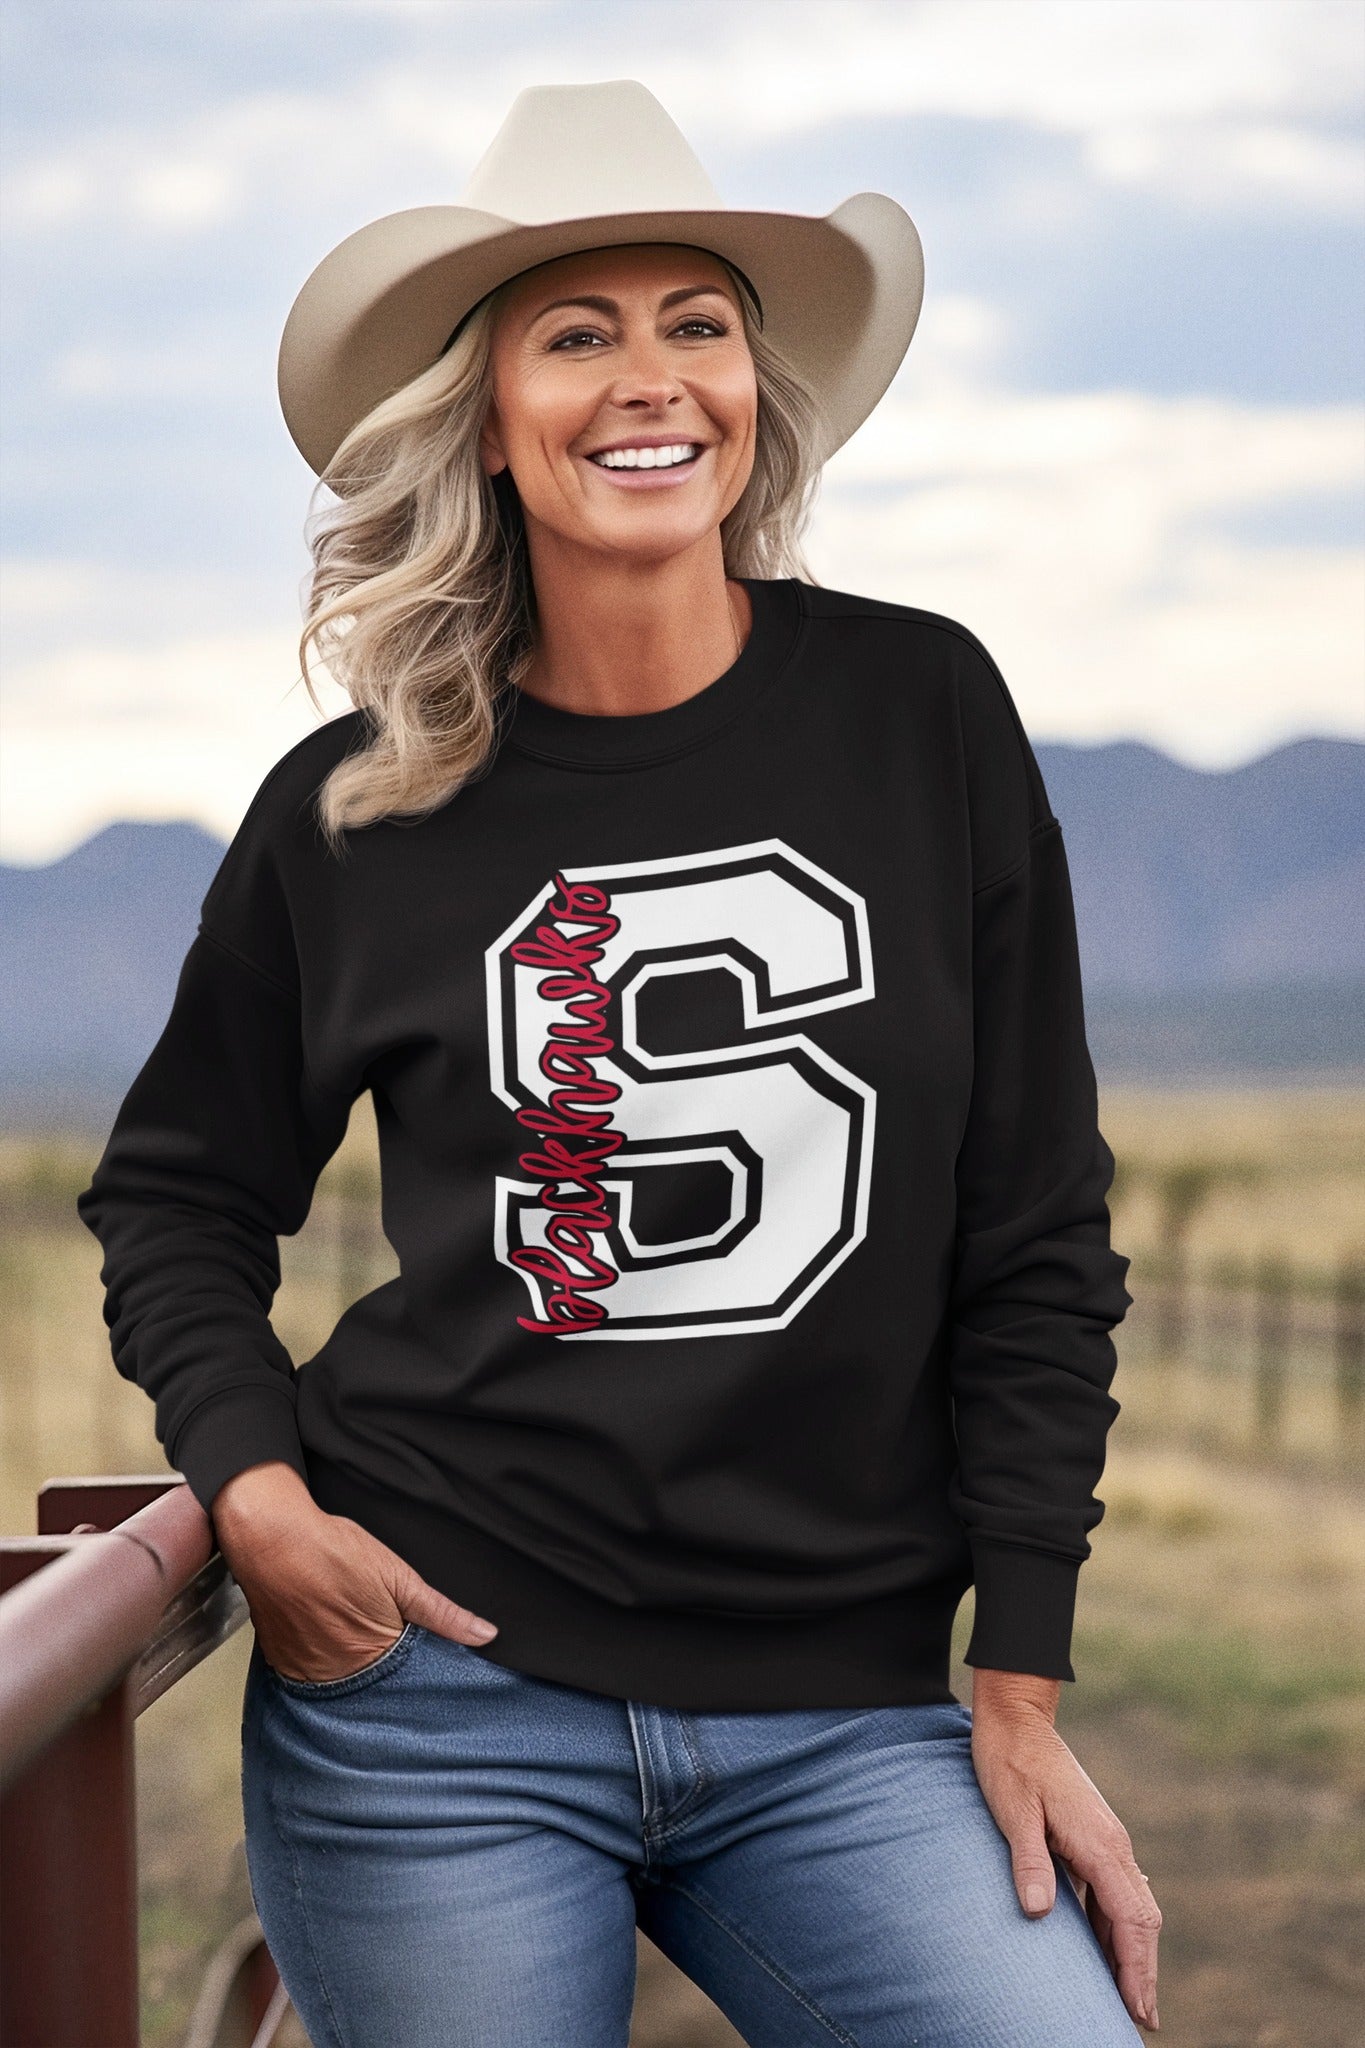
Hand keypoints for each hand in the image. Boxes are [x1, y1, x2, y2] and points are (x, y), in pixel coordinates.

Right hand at [210, 1460, 498, 1682]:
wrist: (272, 1538)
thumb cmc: (335, 1552)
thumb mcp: (399, 1578)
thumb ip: (442, 1614)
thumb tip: (486, 1635)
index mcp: (373, 1659)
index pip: (406, 1680)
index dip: (412, 1660)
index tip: (409, 1644)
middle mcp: (337, 1676)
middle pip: (372, 1682)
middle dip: (380, 1663)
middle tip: (370, 1621)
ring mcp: (305, 1672)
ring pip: (340, 1678)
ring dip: (348, 1660)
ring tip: (345, 1621)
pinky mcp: (281, 1662)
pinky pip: (310, 1672)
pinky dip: (320, 1655)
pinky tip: (323, 1627)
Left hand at [970, 1668, 1161, 2033]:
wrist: (1017, 1718)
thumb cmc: (1009, 1762)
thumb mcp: (1013, 1811)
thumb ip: (1028, 1860)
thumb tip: (1039, 1914)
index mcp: (1100, 1842)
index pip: (1132, 1918)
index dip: (1137, 1968)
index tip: (1140, 2011)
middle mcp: (1112, 1844)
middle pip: (1141, 1920)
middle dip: (1142, 1972)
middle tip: (1140, 2021)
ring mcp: (1105, 1840)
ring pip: (1131, 1908)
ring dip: (1132, 1953)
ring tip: (1126, 1999)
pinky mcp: (1092, 1837)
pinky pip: (1113, 1892)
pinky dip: (1116, 1927)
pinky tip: (1103, 1950)